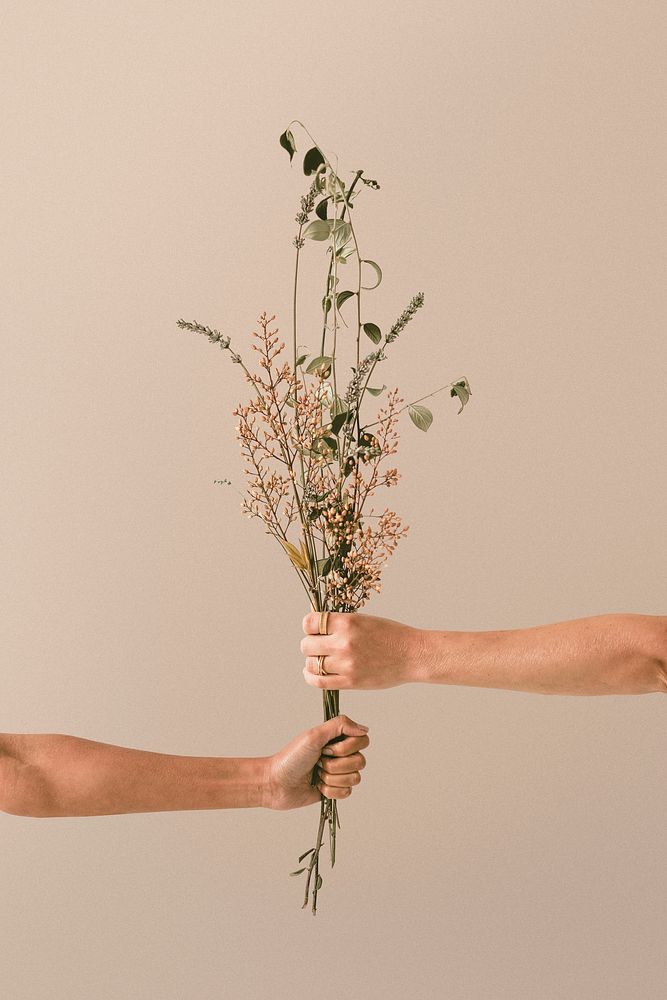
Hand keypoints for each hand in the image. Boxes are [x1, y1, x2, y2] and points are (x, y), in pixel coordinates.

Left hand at [265, 714, 368, 810]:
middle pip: (361, 761)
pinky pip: (347, 792)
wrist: (277, 783)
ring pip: (355, 778)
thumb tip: (364, 729)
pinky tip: (318, 786)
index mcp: (337, 739)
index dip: (347, 747)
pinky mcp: (336, 790)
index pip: (363, 740)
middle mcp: (341, 755)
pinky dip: (330, 790)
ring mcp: (339, 773)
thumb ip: (340, 725)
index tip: (327, 748)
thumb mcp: (314, 735)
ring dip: (332, 778)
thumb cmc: (291, 758)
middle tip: (319, 761)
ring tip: (317, 774)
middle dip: (336, 764)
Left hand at [301, 611, 423, 689]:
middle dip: (310, 644)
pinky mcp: (350, 681)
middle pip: (306, 645)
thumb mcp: (364, 620)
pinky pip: (319, 681)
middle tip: (318, 646)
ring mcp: (346, 664)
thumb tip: (315, 624)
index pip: (309, 623)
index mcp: (347, 623)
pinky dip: (310, 676)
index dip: (309, 626)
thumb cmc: (390, 635)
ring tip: (319, 660)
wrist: (412, 655)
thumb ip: (340, 623)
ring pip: (311, 664)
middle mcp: (344, 642)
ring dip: (311, 661)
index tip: (314, 629)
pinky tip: (311, 673)